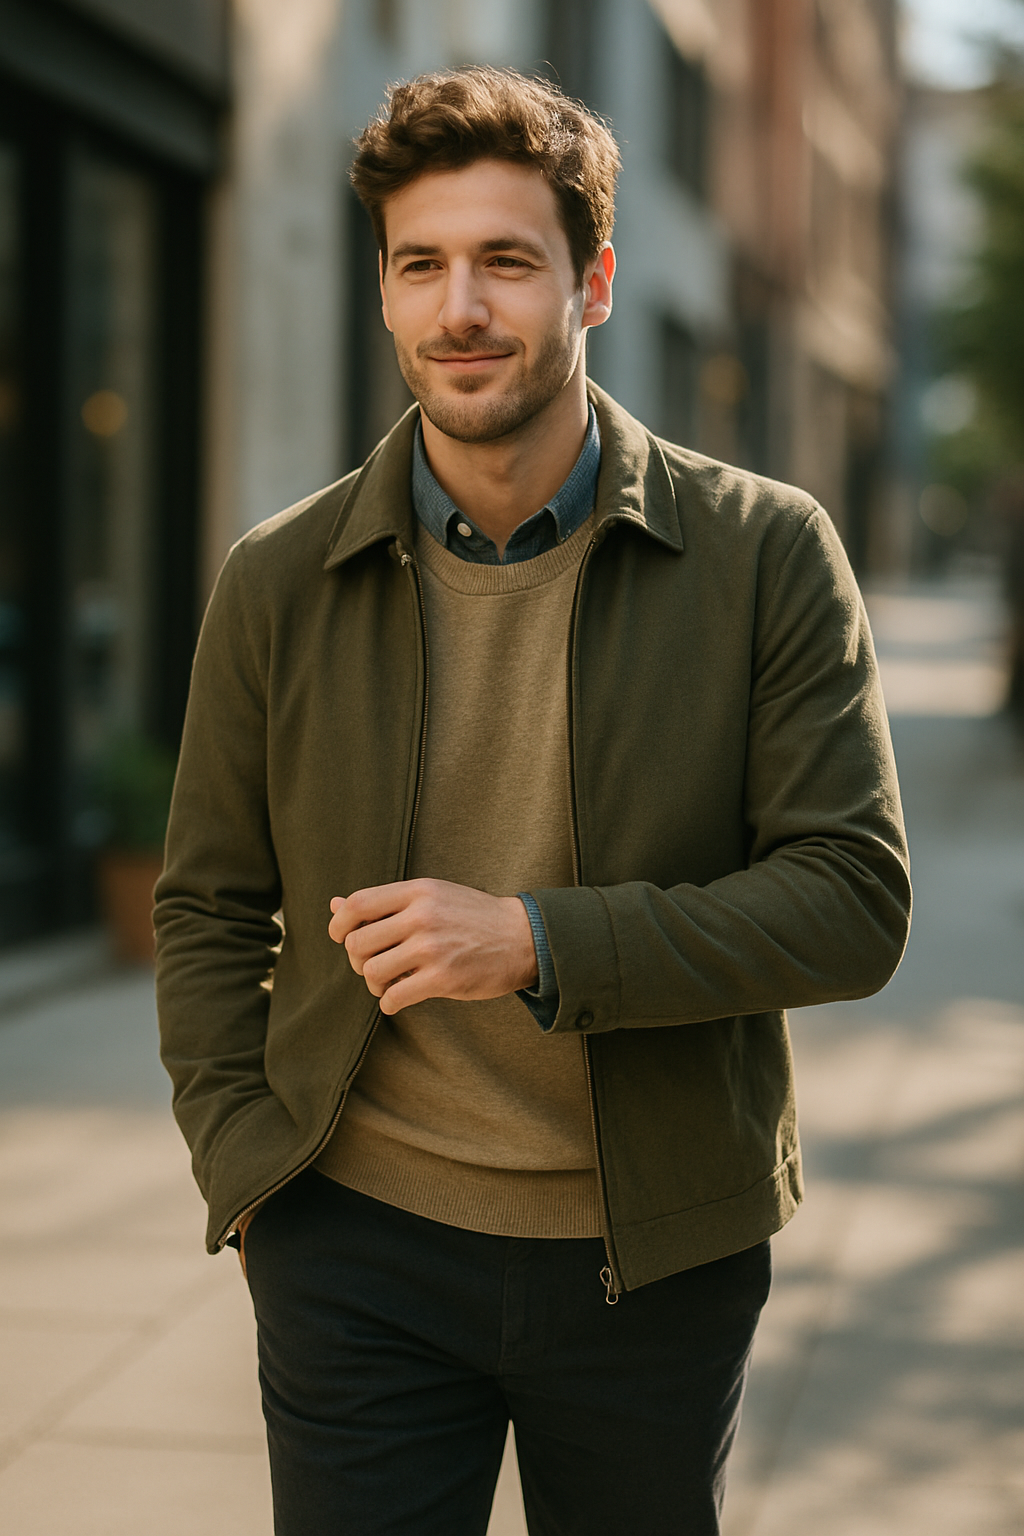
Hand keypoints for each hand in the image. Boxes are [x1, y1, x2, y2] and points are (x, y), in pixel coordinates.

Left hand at [328, 878, 537, 1014]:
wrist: (523, 938)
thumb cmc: (473, 916)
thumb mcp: (432, 896)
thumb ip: (386, 903)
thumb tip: (335, 905)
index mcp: (417, 892)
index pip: (358, 904)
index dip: (339, 924)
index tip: (340, 937)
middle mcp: (421, 916)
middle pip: (358, 942)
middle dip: (357, 960)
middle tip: (373, 965)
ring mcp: (431, 948)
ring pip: (372, 972)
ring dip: (374, 984)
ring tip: (389, 983)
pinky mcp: (443, 978)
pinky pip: (394, 996)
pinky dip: (389, 1003)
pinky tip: (399, 998)